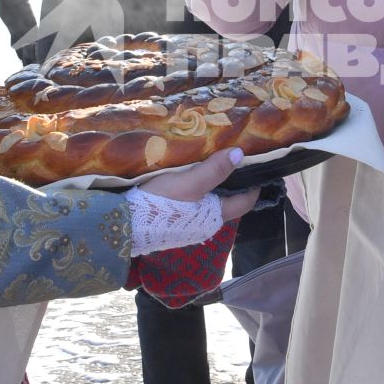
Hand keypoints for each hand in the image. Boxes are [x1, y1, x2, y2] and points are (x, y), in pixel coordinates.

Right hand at [142, 150, 259, 221]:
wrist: (126, 226)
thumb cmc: (161, 204)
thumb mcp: (189, 182)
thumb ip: (215, 169)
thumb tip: (240, 154)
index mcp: (215, 217)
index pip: (245, 202)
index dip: (253, 187)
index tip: (257, 170)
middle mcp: (205, 227)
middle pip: (227, 203)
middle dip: (232, 185)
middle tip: (232, 162)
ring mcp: (188, 229)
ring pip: (209, 206)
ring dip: (213, 188)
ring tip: (210, 166)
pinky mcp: (173, 227)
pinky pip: (193, 209)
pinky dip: (197, 194)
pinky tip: (188, 181)